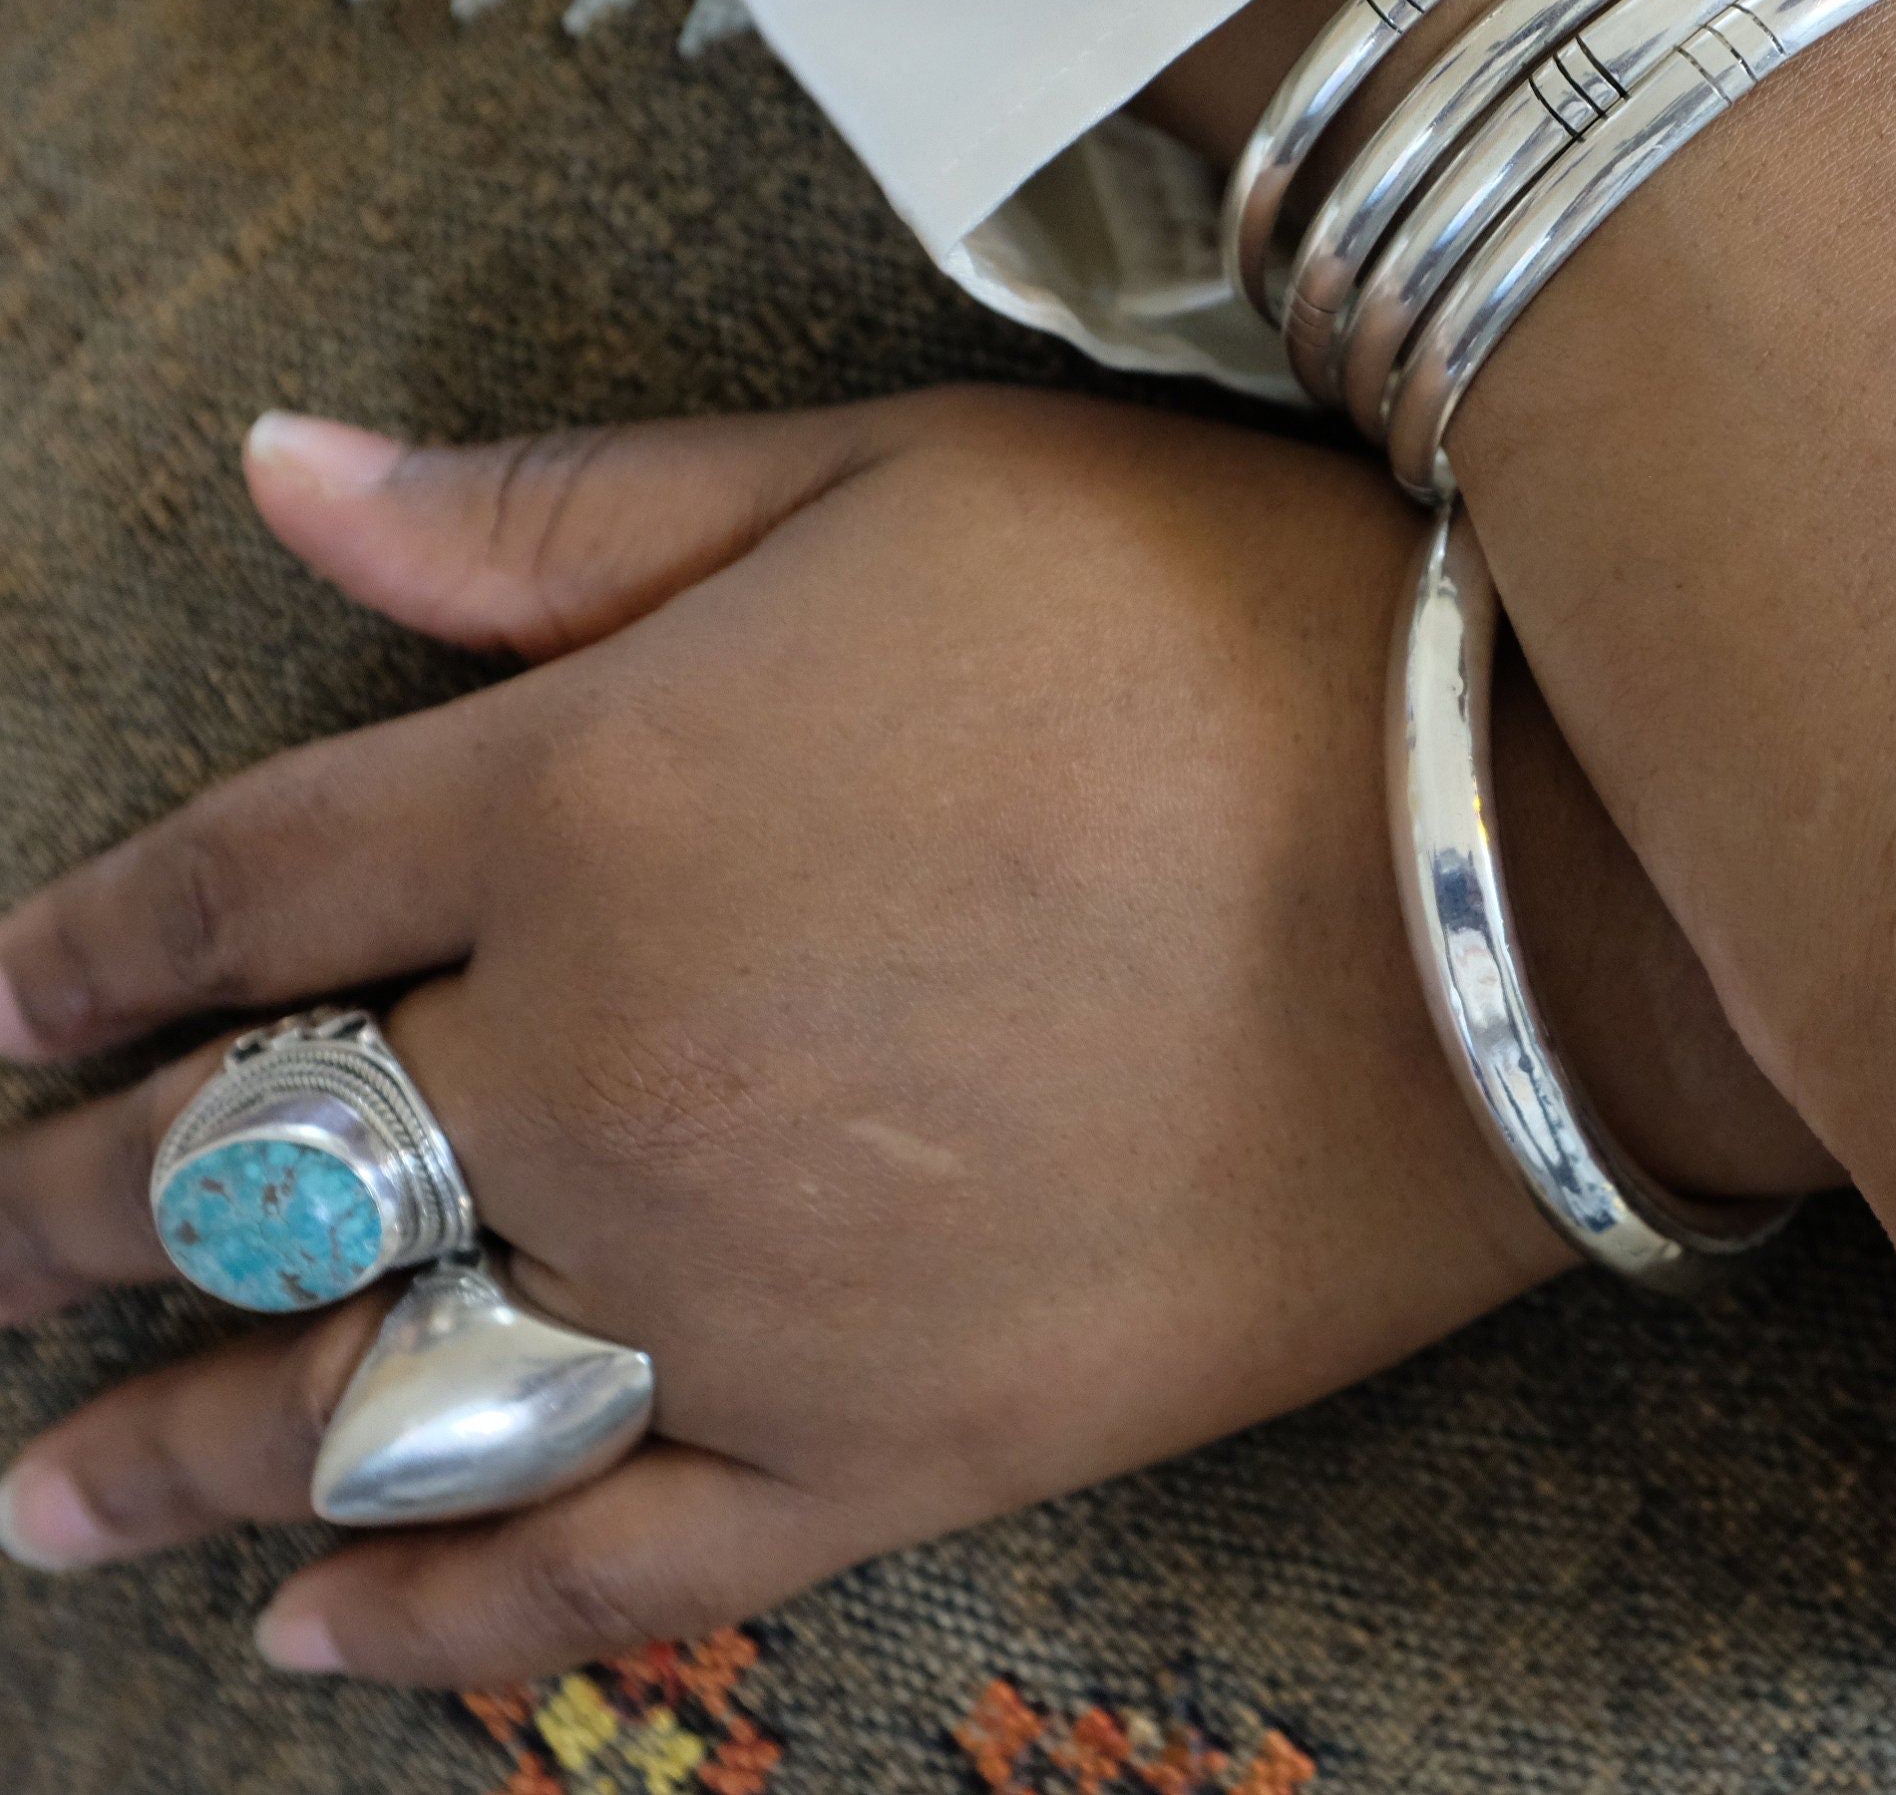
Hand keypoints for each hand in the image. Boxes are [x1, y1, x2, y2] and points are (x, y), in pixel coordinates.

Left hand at [0, 388, 1815, 1683]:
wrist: (1532, 882)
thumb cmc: (1232, 632)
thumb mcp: (900, 482)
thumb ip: (568, 515)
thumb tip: (284, 478)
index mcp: (584, 802)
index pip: (239, 888)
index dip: (74, 953)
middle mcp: (606, 1069)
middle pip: (258, 1163)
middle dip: (77, 1206)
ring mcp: (741, 1285)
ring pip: (376, 1395)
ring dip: (183, 1444)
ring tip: (52, 1490)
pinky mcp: (899, 1442)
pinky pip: (607, 1561)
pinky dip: (441, 1612)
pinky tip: (315, 1632)